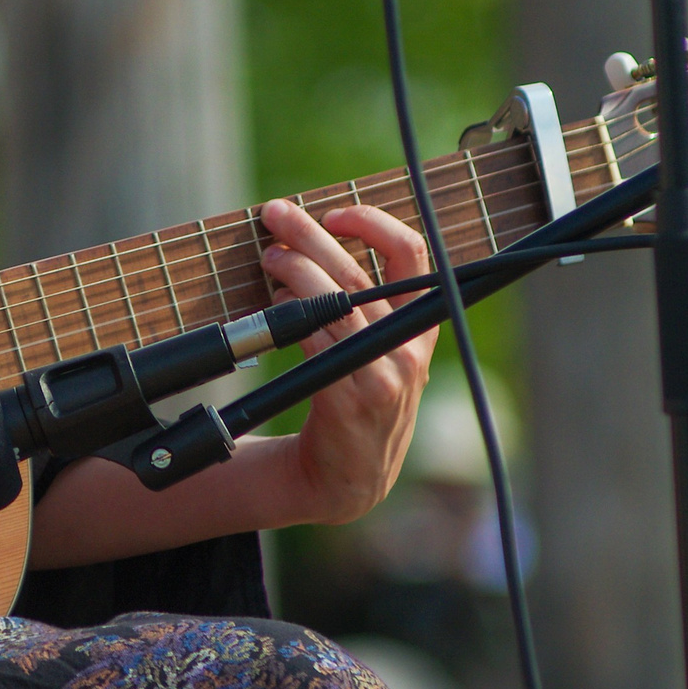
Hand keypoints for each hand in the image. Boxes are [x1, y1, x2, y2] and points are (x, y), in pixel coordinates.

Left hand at [258, 198, 435, 523]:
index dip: (372, 222)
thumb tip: (315, 242)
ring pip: (332, 303)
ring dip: (293, 272)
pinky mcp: (350, 397)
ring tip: (268, 258)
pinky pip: (317, 341)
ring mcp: (383, 375)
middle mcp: (407, 348)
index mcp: (419, 326)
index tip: (334, 212)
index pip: (410, 253)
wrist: (350, 476)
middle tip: (275, 214)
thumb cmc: (358, 397)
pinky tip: (275, 304)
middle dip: (310, 235)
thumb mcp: (381, 351)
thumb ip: (366, 303)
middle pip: (356, 272)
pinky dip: (291, 315)